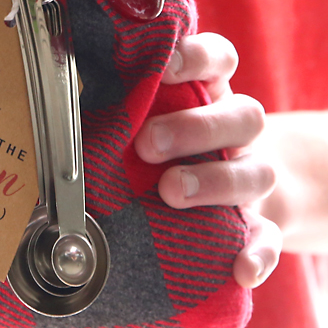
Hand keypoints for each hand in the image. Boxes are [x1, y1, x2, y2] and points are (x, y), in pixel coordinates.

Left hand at [134, 33, 282, 287]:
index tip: (165, 66)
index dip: (198, 57)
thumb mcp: (144, 117)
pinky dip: (258, 254)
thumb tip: (58, 105)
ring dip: (215, 181)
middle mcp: (237, 132)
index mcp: (208, 93)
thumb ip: (119, 107)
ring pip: (257, 173)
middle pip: (244, 115)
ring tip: (170, 191)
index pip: (219, 61)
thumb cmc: (162, 145)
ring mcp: (252, 178)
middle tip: (147, 144)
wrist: (222, 195)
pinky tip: (242, 270)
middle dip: (195, 127)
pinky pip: (270, 240)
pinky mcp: (260, 225)